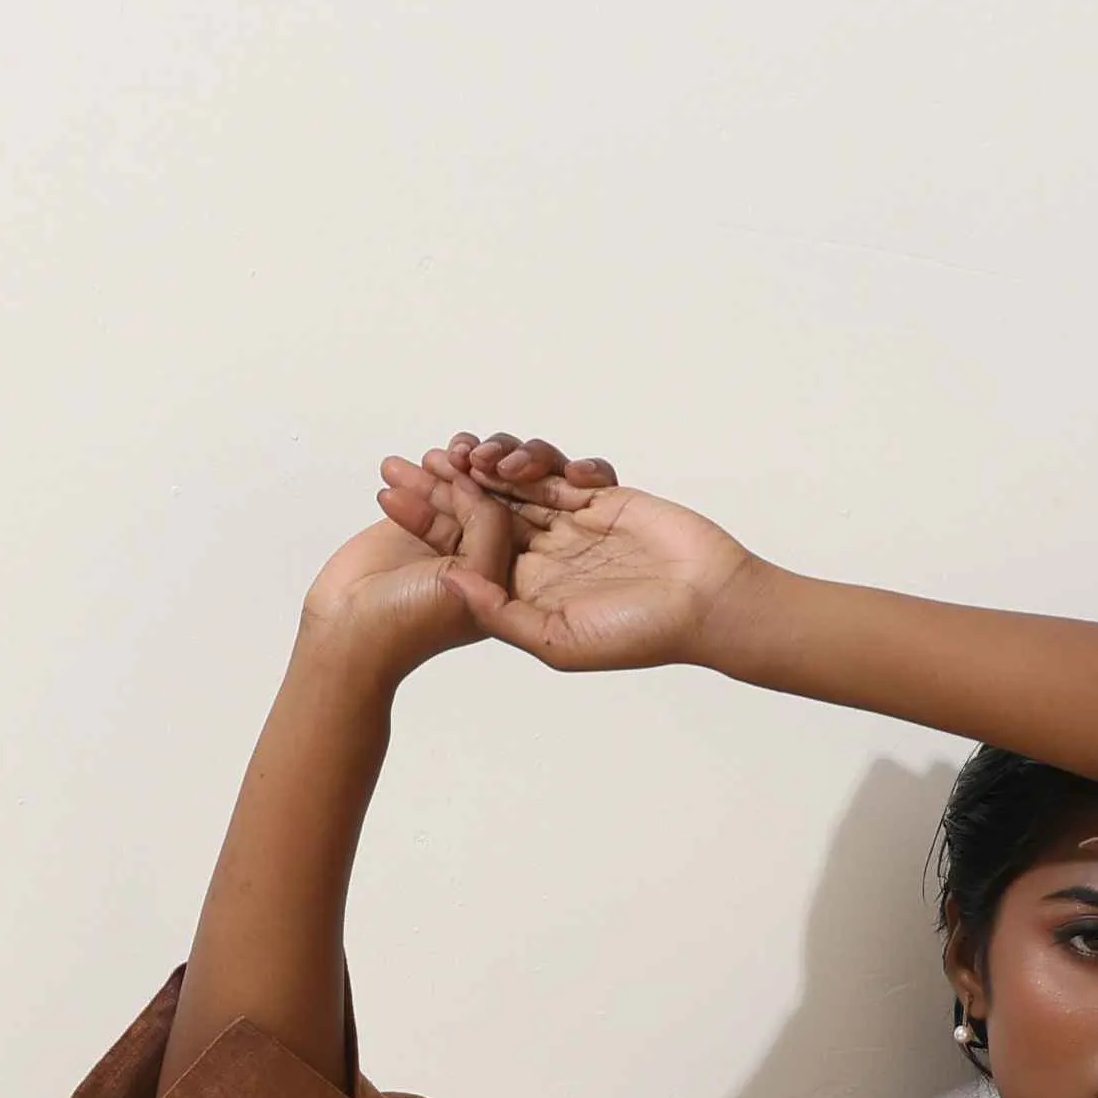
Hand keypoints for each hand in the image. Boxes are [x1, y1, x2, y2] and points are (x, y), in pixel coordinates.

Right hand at [296, 432, 614, 675]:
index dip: (518, 480)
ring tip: (426, 461)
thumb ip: (491, 531)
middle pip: (498, 493)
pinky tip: (394, 472)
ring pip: (459, 487)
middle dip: (480, 466)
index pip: (531, 512)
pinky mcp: (418, 529)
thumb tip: (477, 488)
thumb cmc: (411, 624)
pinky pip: (425, 490)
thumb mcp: (474, 578)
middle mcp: (488, 555)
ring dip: (442, 468)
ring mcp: (453, 540)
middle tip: (459, 454)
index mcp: (513, 575)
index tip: (495, 465)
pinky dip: (412, 477)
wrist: (348, 632)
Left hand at [426, 468, 754, 674]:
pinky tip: (525, 463)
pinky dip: (543, 460)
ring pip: (518, 483)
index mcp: (526, 591)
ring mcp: (573, 524)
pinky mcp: (605, 495)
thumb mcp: (557, 641)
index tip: (388, 499)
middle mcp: (544, 557)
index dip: (425, 523)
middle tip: (407, 460)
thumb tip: (447, 586)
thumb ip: (499, 614)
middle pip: (481, 511)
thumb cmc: (640, 635)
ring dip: (491, 465)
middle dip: (443, 484)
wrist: (708, 603)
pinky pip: (562, 468)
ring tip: (474, 457)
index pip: (464, 551)